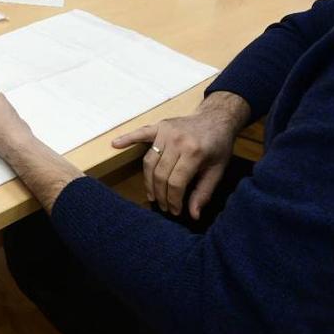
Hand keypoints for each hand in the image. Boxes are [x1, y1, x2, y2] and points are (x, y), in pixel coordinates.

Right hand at [111, 92, 250, 218]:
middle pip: (160, 174)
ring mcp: (166, 132)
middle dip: (160, 195)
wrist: (216, 118)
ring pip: (149, 161)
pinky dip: (127, 139)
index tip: (175, 211)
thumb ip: (204, 192)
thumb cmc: (218, 146)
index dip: (173, 200)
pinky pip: (140, 133)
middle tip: (163, 206)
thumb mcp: (217, 171)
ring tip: (152, 195)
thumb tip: (193, 215)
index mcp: (194, 152)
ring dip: (148, 181)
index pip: (176, 182)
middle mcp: (177, 141)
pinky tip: (115, 145)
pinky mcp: (159, 126)